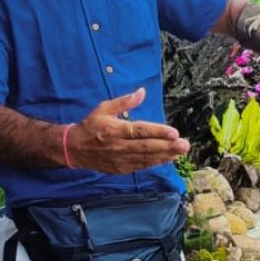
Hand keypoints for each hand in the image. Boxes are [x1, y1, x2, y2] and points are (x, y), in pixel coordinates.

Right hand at [67, 88, 189, 173]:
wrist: (73, 149)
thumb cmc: (90, 125)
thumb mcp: (103, 108)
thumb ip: (124, 101)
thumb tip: (142, 92)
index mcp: (115, 130)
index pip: (140, 131)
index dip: (158, 132)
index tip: (174, 132)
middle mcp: (119, 146)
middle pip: (147, 147)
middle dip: (168, 146)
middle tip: (185, 144)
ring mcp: (120, 159)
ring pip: (146, 158)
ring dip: (165, 155)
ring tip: (181, 151)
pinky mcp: (121, 168)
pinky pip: (141, 166)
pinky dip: (156, 163)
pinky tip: (168, 159)